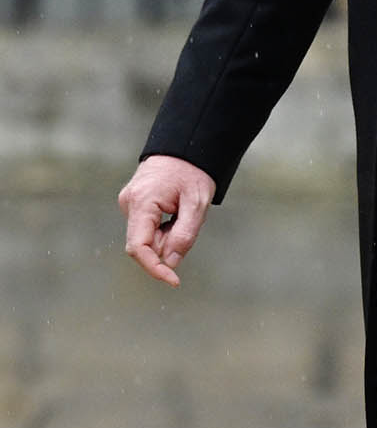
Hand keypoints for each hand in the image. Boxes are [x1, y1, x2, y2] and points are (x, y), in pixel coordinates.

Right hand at [118, 155, 216, 286]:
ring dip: (166, 237)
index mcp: (142, 203)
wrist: (185, 147)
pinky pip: (146, 228)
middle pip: (143, 244)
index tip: (173, 280)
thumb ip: (183, 236)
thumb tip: (170, 263)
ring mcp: (129, 203)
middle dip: (166, 247)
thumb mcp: (197, 204)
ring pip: (146, 237)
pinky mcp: (134, 204)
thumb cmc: (192, 172)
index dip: (154, 268)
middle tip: (187, 225)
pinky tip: (174, 213)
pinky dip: (162, 229)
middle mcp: (129, 204)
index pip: (138, 247)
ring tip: (182, 213)